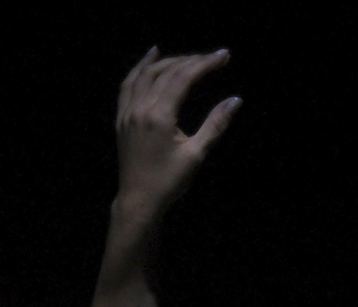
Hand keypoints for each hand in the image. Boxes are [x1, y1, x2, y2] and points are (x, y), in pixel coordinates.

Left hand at [115, 47, 239, 215]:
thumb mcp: (196, 155)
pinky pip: (127, 87)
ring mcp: (127, 114)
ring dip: (165, 61)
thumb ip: (215, 125)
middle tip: (212, 57)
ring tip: (185, 54)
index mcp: (158, 116)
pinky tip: (149, 59)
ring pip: (144, 75)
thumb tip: (236, 100)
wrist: (138, 201)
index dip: (204, 64)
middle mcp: (140, 109)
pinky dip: (139, 70)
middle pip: (165, 72)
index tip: (223, 56)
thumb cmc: (169, 182)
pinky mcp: (121, 120)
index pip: (183, 78)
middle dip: (190, 60)